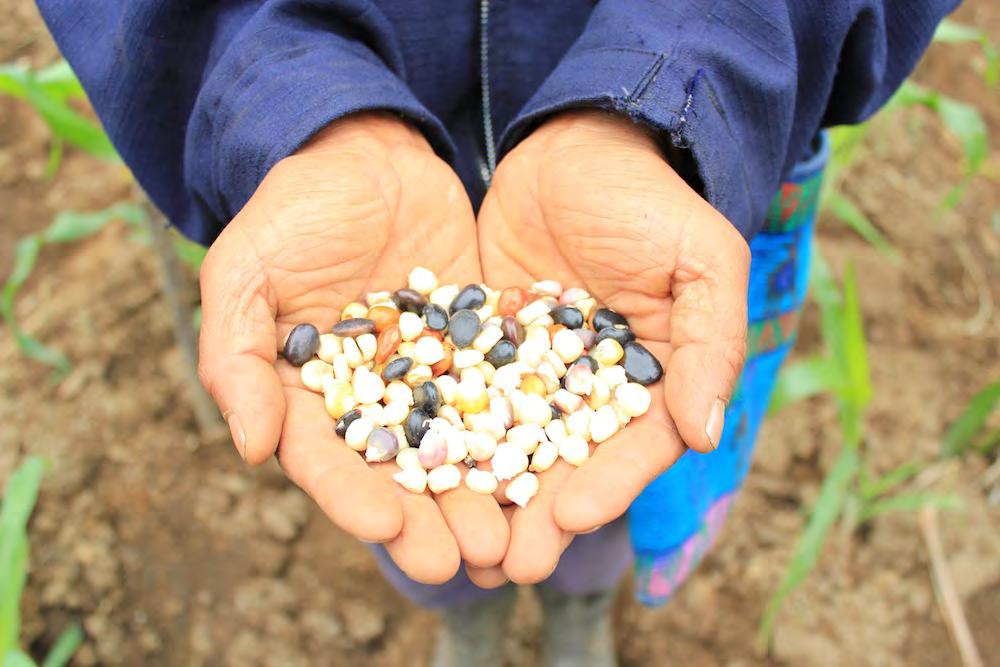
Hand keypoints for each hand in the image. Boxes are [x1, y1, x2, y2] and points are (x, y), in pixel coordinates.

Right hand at [197, 113, 507, 582]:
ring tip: (511, 540)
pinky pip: (502, 392)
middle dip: (427, 519)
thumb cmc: (293, 209)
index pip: (326, 460)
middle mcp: (373, 399)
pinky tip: (549, 464)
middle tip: (460, 562)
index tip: (386, 528)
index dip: (352, 497)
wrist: (368, 157)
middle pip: (398, 472)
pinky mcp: (476, 347)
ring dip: (480, 495)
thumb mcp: (245, 269)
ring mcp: (429, 376)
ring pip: (456, 446)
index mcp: (309, 395)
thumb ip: (235, 355)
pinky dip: (523, 430)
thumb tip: (251, 449)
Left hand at [475, 110, 749, 582]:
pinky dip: (439, 432)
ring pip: (507, 441)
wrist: (578, 142)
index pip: (632, 447)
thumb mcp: (701, 259)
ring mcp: (529, 368)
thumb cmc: (650, 200)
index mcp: (649, 380)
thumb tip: (706, 435)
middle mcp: (586, 387)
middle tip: (509, 563)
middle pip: (565, 462)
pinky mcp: (479, 343)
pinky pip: (459, 392)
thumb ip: (710, 343)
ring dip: (486, 494)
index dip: (607, 484)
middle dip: (539, 513)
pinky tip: (412, 468)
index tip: (571, 515)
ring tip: (457, 542)